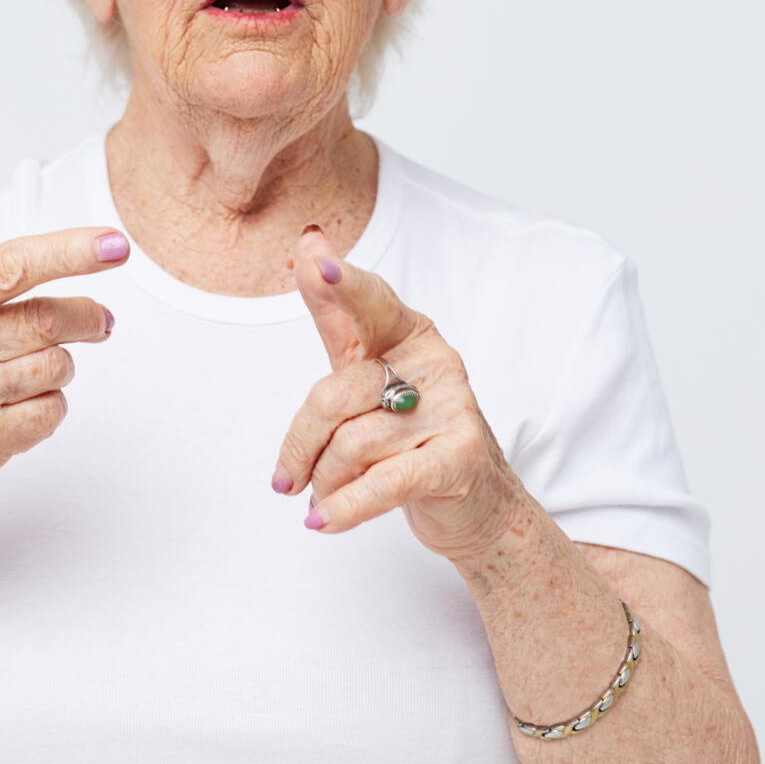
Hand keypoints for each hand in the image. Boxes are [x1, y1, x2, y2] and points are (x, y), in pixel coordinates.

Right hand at [0, 144, 130, 523]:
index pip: (5, 267)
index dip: (67, 252)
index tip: (117, 244)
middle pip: (47, 319)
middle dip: (86, 316)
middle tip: (101, 318)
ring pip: (57, 364)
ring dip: (61, 360)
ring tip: (32, 364)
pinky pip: (53, 410)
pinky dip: (49, 404)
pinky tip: (17, 402)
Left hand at [270, 227, 524, 563]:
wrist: (478, 505)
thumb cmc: (412, 434)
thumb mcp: (370, 373)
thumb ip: (336, 316)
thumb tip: (309, 243)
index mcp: (410, 334)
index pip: (369, 304)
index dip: (340, 286)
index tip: (315, 261)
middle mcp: (435, 364)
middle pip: (337, 392)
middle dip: (302, 443)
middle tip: (286, 480)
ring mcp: (452, 410)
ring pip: (353, 444)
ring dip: (326, 482)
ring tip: (325, 498)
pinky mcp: (459, 460)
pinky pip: (384, 482)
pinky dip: (347, 506)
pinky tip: (323, 520)